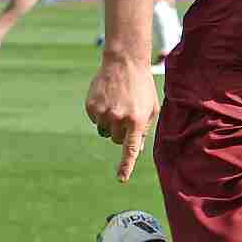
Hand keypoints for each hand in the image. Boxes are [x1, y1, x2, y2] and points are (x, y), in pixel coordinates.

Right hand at [85, 58, 159, 182]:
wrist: (124, 62)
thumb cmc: (142, 87)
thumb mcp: (151, 108)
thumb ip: (144, 129)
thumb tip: (136, 150)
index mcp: (136, 120)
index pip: (130, 149)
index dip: (126, 166)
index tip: (121, 179)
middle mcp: (119, 118)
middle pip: (116, 140)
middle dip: (121, 132)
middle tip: (126, 113)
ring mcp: (103, 113)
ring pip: (104, 131)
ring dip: (110, 122)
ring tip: (117, 102)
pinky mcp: (91, 107)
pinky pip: (95, 119)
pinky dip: (100, 113)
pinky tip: (107, 98)